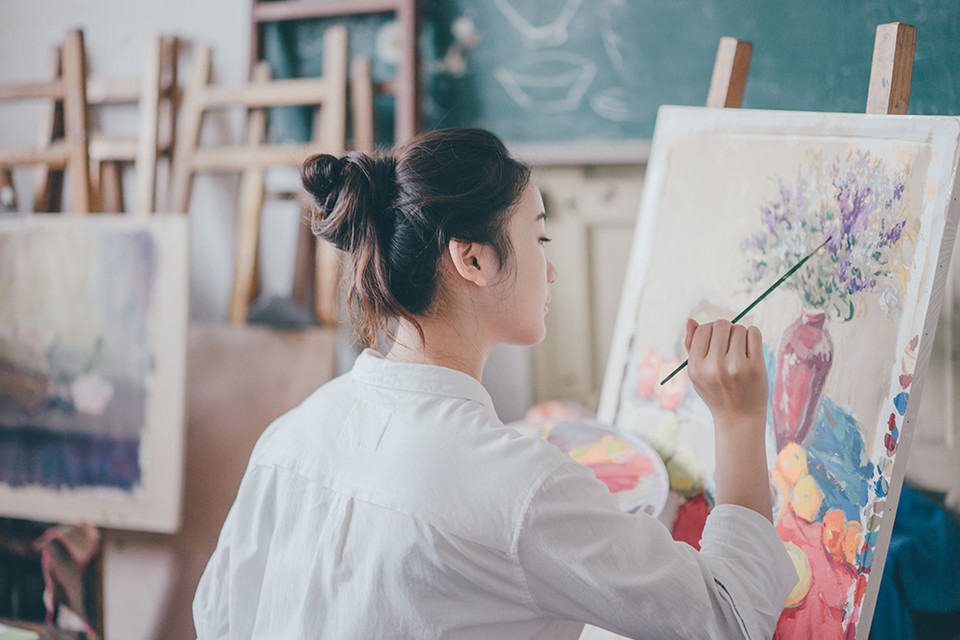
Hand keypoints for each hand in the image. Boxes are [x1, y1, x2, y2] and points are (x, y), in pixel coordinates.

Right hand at [685, 318, 773, 520]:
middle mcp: (714, 366)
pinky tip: (750, 349)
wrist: (739, 418)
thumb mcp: (697, 373)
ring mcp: (736, 366)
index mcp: (696, 368)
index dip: (710, 332)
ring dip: (740, 334)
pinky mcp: (756, 367)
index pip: (703, 329)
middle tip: (729, 345)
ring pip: (739, 328)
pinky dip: (753, 336)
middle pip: (721, 325)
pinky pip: (754, 333)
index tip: (716, 343)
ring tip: (739, 351)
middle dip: (726, 330)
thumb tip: (691, 320)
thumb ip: (692, 346)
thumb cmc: (716, 392)